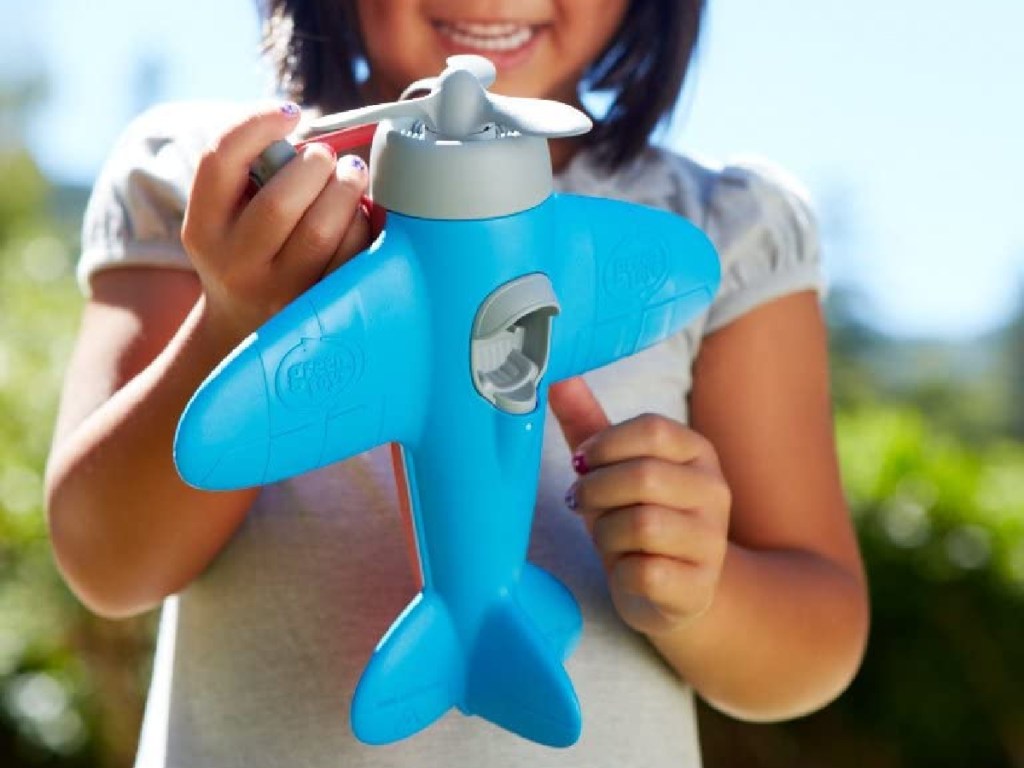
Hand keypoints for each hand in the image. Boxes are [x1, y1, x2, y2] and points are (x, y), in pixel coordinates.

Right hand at [181, 102, 371, 350]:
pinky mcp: (315, 305)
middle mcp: (235, 262)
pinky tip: (357, 213)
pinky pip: (349, 257)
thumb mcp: (228, 215)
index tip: (289, 112)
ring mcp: (277, 291)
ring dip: (344, 190)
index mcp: (204, 227)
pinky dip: (360, 225)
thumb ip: (255, 171)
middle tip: (328, 157)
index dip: (257, 124)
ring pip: (319, 231)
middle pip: (279, 202)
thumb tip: (308, 128)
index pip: (220, 161)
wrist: (246, 325)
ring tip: (351, 174)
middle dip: (315, 165)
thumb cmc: (249, 248)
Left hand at [548, 377, 731, 635]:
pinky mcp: (699, 587)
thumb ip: (589, 425)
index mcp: (697, 452)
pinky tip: (625, 570)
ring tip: (606, 538)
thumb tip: (556, 379)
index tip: (580, 462)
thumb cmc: (638, 518)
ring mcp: (712, 541)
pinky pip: (647, 571)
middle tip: (577, 502)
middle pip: (643, 477)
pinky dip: (622, 572)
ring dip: (605, 533)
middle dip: (595, 491)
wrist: (675, 592)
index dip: (604, 444)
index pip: (652, 429)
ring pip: (643, 525)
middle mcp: (714, 492)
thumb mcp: (615, 469)